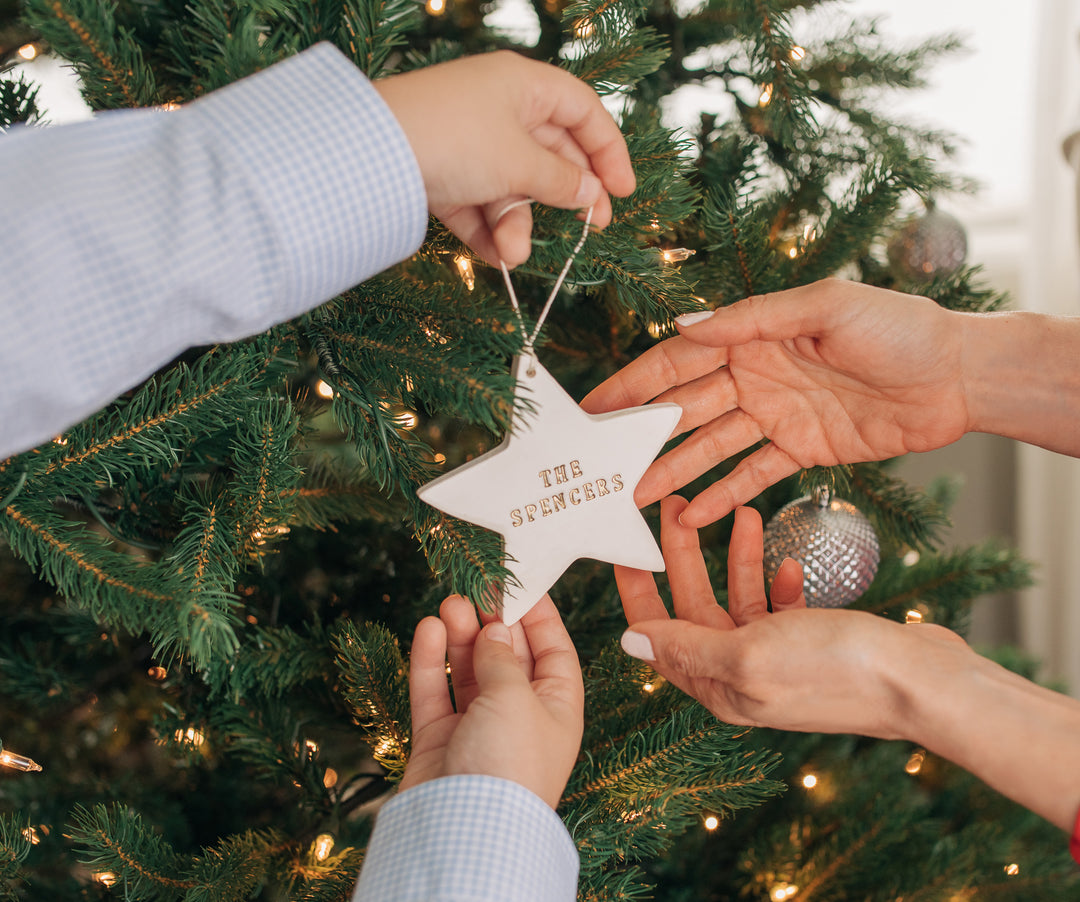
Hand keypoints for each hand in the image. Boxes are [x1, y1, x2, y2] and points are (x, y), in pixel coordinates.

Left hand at [375, 51, 635, 267]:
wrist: (372, 153)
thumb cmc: (456, 139)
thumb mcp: (520, 162)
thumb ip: (561, 181)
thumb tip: (589, 194)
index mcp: (523, 85)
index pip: (583, 111)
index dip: (609, 150)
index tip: (623, 190)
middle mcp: (496, 107)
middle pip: (550, 153)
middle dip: (566, 196)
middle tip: (590, 230)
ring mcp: (466, 142)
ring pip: (510, 186)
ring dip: (517, 224)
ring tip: (513, 253)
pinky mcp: (439, 172)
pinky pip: (475, 204)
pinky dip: (486, 230)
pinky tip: (495, 257)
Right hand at [400, 594, 583, 808]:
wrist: (464, 830)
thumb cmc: (509, 763)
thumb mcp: (516, 696)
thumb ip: (502, 656)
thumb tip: (494, 628)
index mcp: (557, 709)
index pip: (554, 651)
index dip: (538, 616)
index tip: (521, 581)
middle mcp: (520, 717)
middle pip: (507, 656)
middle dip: (491, 621)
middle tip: (475, 586)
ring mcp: (479, 729)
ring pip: (469, 670)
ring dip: (459, 635)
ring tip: (449, 602)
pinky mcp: (441, 741)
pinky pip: (437, 691)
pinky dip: (431, 661)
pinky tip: (428, 629)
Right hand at [583, 279, 970, 525]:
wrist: (959, 377)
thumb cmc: (899, 328)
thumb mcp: (823, 308)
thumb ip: (751, 319)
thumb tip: (682, 325)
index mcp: (753, 336)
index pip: (679, 361)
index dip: (633, 384)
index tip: (593, 407)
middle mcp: (755, 375)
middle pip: (685, 409)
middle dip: (642, 435)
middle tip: (601, 463)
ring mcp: (776, 416)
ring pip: (712, 447)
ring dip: (675, 471)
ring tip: (635, 498)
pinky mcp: (802, 451)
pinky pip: (754, 475)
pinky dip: (725, 495)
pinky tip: (694, 516)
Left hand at [615, 495, 969, 737]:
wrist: (921, 682)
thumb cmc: (836, 671)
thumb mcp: (748, 655)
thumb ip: (687, 646)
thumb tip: (630, 642)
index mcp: (717, 685)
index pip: (658, 633)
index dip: (637, 589)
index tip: (625, 544)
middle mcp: (741, 674)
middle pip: (694, 606)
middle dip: (683, 555)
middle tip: (676, 507)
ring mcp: (776, 657)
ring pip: (737, 596)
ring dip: (736, 556)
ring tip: (743, 513)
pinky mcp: (810, 641)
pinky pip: (778, 603)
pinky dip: (777, 578)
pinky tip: (787, 561)